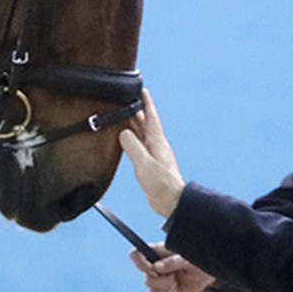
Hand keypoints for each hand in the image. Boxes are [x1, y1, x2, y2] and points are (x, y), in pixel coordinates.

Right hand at [118, 89, 185, 216]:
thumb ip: (134, 148)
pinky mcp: (148, 164)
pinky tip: (124, 140)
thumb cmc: (162, 184)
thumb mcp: (145, 164)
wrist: (170, 201)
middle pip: (144, 124)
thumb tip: (124, 133)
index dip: (146, 103)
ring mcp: (152, 154)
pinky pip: (137, 146)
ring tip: (122, 115)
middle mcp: (155, 145)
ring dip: (132, 124)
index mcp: (157, 142)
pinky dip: (130, 140)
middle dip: (136, 110)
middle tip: (127, 99)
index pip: (151, 118)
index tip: (142, 90)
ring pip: (140, 134)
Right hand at [128, 243, 216, 291]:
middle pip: (145, 276)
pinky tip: (176, 288)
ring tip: (176, 282)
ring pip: (151, 288)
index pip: (136, 254)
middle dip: (160, 281)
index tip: (154, 270)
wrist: (206, 272)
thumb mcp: (187, 258)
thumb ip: (173, 262)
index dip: (140, 263)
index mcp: (157, 251)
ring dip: (165, 288)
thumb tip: (157, 267)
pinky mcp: (164, 286)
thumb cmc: (198, 259)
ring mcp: (159, 276)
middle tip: (173, 278)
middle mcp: (155, 263)